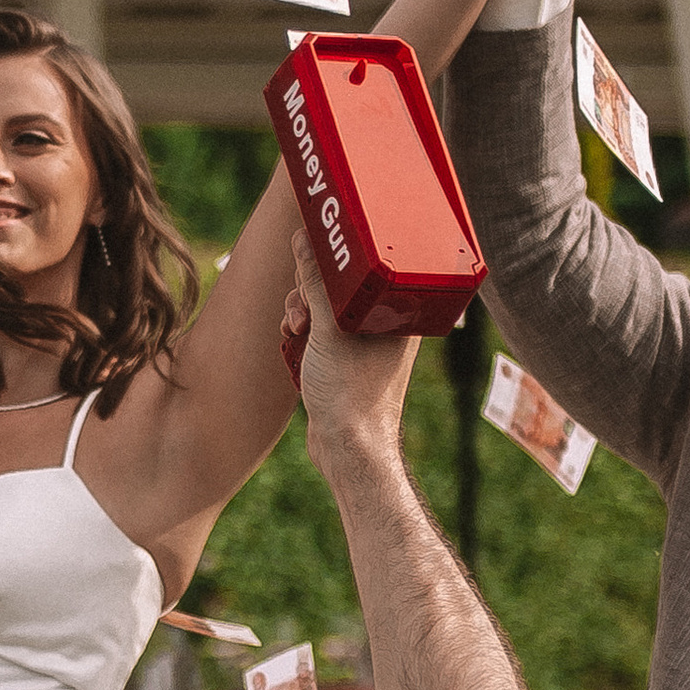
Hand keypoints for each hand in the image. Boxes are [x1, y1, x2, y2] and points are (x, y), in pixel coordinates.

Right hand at [283, 235, 415, 468]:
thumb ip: (316, 282)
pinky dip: (302, 332)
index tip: (310, 270)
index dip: (331, 263)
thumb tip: (304, 238)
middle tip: (304, 314)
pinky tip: (293, 342)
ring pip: (323, 305)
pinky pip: (319, 329)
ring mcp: (364, 341)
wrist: (349, 450)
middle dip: (310, 291)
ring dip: (302, 312)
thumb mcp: (329, 329)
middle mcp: (385, 322)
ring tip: (296, 330)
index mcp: (397, 309)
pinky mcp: (345, 358)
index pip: (363, 264)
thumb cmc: (352, 392)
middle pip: (338, 282)